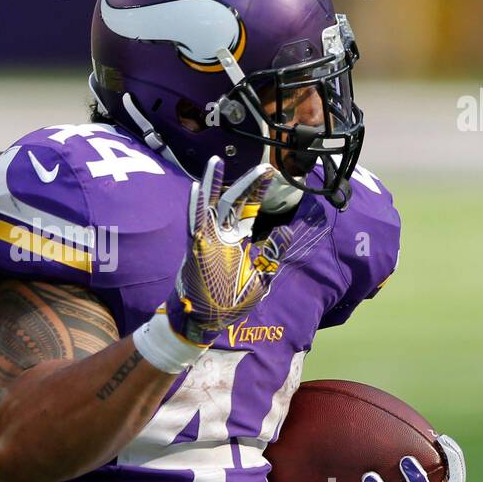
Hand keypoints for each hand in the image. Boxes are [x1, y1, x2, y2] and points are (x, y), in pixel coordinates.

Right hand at [165, 157, 278, 346]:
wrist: (208, 320)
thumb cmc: (231, 301)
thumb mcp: (261, 277)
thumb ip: (272, 253)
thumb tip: (287, 229)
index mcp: (237, 240)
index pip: (250, 209)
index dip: (258, 191)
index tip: (271, 173)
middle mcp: (222, 235)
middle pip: (233, 202)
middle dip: (246, 184)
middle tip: (263, 168)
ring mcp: (208, 239)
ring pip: (210, 206)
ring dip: (213, 184)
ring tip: (214, 161)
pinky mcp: (196, 247)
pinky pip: (195, 222)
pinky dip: (196, 205)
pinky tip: (198, 187)